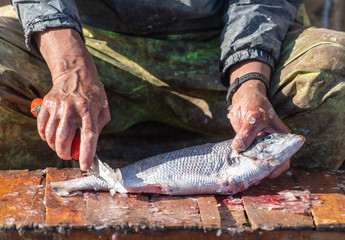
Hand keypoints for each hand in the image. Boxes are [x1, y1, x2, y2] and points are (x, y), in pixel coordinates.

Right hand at [34, 28, 109, 169]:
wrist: (76, 74)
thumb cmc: (93, 95)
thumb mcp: (103, 110)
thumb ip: (98, 128)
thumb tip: (88, 147)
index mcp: (89, 110)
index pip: (89, 136)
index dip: (86, 153)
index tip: (84, 166)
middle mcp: (72, 108)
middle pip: (64, 139)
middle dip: (65, 154)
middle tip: (69, 156)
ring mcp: (57, 106)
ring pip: (51, 136)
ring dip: (55, 147)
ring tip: (61, 147)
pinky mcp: (47, 104)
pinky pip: (42, 128)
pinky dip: (45, 137)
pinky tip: (51, 138)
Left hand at [227, 60, 290, 177]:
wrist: (243, 98)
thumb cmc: (255, 103)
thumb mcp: (255, 116)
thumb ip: (248, 131)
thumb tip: (239, 147)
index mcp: (283, 139)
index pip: (284, 158)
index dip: (277, 167)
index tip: (266, 172)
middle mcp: (272, 145)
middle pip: (270, 163)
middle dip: (261, 171)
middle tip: (250, 176)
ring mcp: (259, 146)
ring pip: (256, 162)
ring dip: (249, 167)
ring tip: (240, 173)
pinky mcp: (247, 146)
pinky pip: (245, 156)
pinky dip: (241, 161)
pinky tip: (234, 165)